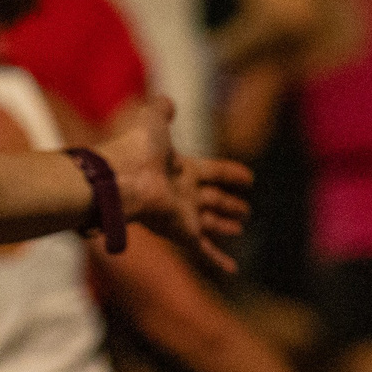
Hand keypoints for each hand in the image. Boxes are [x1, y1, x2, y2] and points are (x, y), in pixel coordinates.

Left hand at [89, 97, 250, 271]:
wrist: (122, 178)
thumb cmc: (137, 148)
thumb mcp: (152, 121)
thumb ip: (161, 109)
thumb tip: (166, 100)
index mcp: (179, 169)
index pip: (211, 171)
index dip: (230, 174)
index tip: (248, 177)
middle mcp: (183, 193)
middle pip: (212, 200)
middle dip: (229, 205)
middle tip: (246, 211)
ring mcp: (183, 215)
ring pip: (210, 224)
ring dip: (225, 227)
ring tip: (240, 228)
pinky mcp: (183, 233)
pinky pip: (204, 251)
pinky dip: (219, 261)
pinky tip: (233, 271)